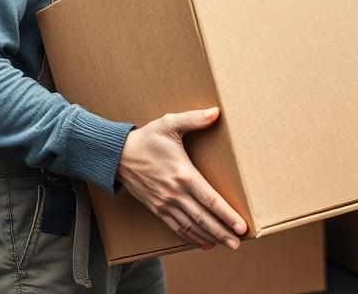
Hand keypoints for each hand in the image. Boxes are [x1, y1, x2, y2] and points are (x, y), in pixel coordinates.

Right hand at [116, 106, 247, 250]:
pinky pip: (176, 227)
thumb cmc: (146, 138)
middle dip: (222, 231)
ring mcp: (164, 203)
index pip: (209, 199)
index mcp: (182, 174)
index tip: (241, 226)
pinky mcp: (157, 208)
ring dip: (210, 237)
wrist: (116, 155)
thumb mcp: (169, 124)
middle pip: (203, 218)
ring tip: (226, 245)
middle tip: (238, 244)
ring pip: (191, 226)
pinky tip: (204, 242)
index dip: (226, 214)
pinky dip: (191, 237)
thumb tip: (216, 112)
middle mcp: (174, 193)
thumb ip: (194, 118)